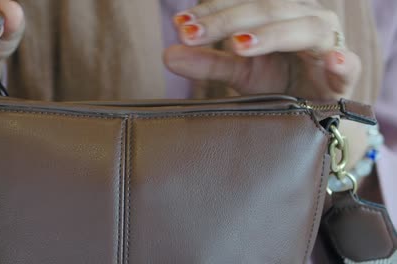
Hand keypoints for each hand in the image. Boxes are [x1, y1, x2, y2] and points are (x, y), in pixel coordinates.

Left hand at [165, 0, 360, 99]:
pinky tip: (331, 61)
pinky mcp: (343, 72)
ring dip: (271, 34)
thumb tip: (168, 54)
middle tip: (192, 33)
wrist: (312, 107)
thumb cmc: (277, 81)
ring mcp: (326, 42)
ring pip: (303, 27)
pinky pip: (346, 63)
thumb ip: (208, 62)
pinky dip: (340, 62)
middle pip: (266, 9)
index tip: (181, 25)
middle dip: (227, 20)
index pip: (242, 2)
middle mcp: (302, 18)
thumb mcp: (240, 71)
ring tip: (239, 45)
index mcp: (276, 14)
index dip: (212, 12)